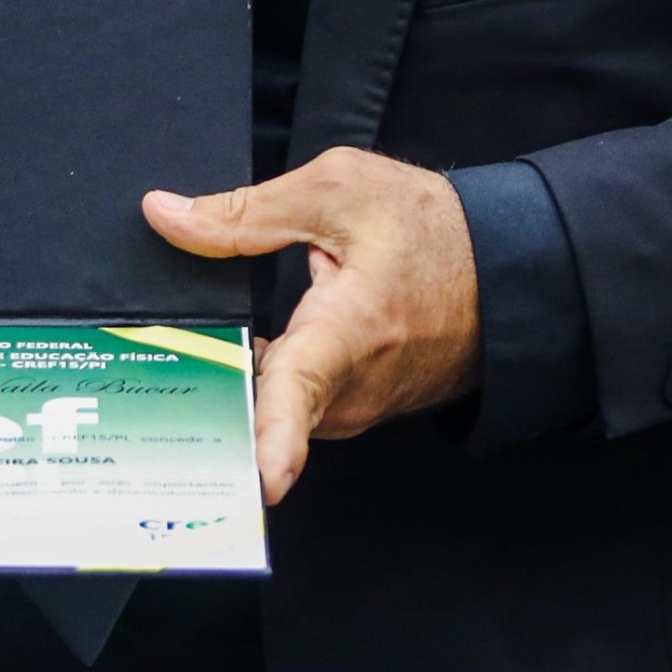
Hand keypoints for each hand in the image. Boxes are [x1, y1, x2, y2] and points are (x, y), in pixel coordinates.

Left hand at [145, 147, 482, 502]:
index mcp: (348, 331)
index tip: (258, 481)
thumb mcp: (338, 190)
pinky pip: (296, 402)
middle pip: (259, 398)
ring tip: (223, 331)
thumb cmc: (432, 229)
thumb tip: (164, 216)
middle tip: (168, 345)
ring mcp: (357, 408)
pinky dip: (272, 376)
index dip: (277, 438)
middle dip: (213, 376)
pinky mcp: (358, 412)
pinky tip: (257, 341)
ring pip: (274, 399)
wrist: (507, 272)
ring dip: (245, 369)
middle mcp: (353, 388)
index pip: (302, 392)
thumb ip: (243, 212)